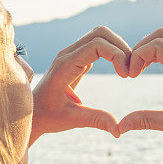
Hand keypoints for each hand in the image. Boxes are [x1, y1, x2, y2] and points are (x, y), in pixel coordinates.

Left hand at [29, 26, 130, 144]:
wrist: (32, 113)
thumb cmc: (48, 117)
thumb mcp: (72, 119)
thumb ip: (96, 120)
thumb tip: (118, 130)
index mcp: (65, 66)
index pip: (97, 45)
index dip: (117, 55)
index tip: (126, 76)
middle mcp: (68, 55)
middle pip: (100, 33)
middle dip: (121, 47)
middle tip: (130, 70)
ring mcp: (71, 54)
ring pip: (100, 36)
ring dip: (118, 48)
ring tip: (127, 70)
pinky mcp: (76, 59)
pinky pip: (97, 45)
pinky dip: (112, 52)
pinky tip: (119, 70)